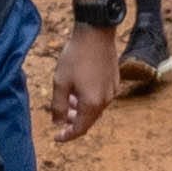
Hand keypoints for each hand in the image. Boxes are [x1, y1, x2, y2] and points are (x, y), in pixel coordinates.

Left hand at [51, 20, 119, 137]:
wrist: (96, 33)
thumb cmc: (75, 57)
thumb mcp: (60, 82)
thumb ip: (58, 106)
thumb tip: (58, 122)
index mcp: (92, 104)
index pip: (79, 129)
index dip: (67, 136)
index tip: (56, 137)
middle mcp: (105, 100)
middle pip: (88, 120)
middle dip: (72, 121)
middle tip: (59, 115)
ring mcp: (112, 91)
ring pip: (95, 108)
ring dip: (80, 109)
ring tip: (67, 98)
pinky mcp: (114, 81)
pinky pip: (101, 98)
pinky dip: (89, 99)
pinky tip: (79, 88)